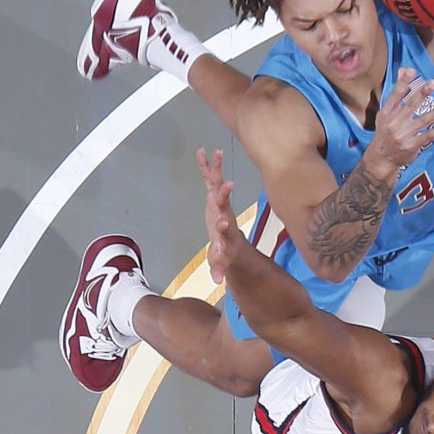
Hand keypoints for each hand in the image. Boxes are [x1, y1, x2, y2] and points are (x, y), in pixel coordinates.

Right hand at [195, 148, 249, 283]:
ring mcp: (219, 202)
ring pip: (218, 185)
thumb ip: (219, 268)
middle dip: (223, 195)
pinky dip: (205, 166)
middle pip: (224, 203)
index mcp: (225, 230)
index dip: (223, 226)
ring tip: (216, 153)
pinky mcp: (214, 196)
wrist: (231, 240)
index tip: (221, 223)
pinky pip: (208, 179)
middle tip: (226, 184)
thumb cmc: (225, 251)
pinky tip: (202, 151)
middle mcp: (224, 213)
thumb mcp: (221, 261)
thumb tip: (217, 281)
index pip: (225, 228)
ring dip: (216, 170)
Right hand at [364, 67, 433, 170]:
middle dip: (423, 94)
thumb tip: (403, 69)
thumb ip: (397, 92)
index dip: (403, 83)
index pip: (395, 95)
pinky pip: (431, 134)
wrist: (382, 159)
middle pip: (410, 106)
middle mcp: (394, 123)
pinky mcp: (413, 145)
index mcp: (386, 112)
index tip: (412, 71)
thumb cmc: (386, 132)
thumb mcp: (386, 113)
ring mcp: (404, 134)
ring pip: (425, 120)